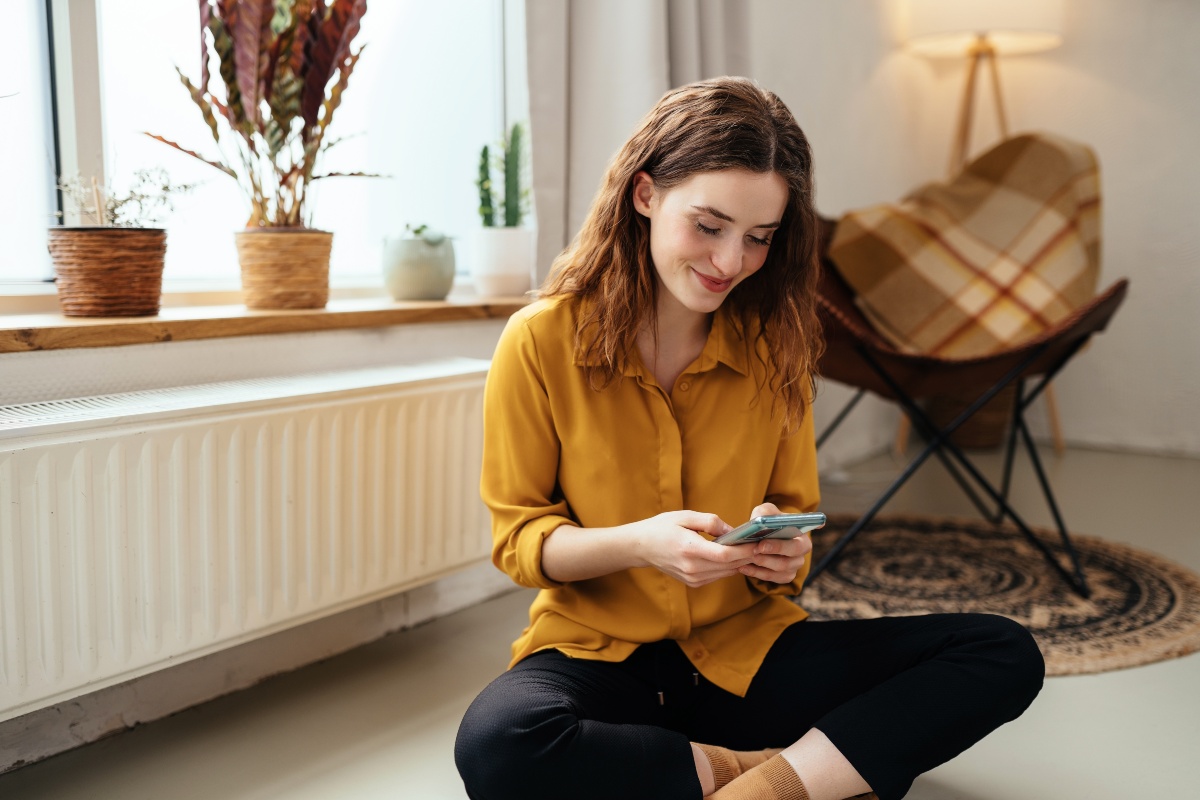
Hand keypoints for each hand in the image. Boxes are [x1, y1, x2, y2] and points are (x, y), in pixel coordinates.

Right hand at [632, 510, 758, 587]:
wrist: (641, 546)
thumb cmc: (662, 527)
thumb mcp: (685, 516)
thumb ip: (710, 522)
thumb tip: (732, 530)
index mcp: (689, 549)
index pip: (725, 555)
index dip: (744, 550)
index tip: (757, 542)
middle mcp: (692, 568)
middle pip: (729, 565)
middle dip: (747, 556)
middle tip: (761, 544)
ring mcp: (692, 578)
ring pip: (726, 572)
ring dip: (739, 562)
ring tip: (751, 549)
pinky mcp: (693, 583)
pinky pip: (718, 576)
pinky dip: (728, 567)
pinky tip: (733, 557)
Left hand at [737, 502, 813, 583]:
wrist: (764, 533)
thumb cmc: (769, 521)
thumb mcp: (767, 512)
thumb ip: (765, 514)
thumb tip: (759, 522)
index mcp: (802, 539)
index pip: (798, 546)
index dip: (780, 547)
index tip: (761, 544)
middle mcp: (800, 556)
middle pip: (788, 562)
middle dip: (768, 557)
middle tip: (753, 551)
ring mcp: (793, 568)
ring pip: (778, 571)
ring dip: (761, 564)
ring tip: (745, 558)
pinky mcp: (783, 577)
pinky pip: (770, 578)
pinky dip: (755, 573)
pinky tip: (743, 567)